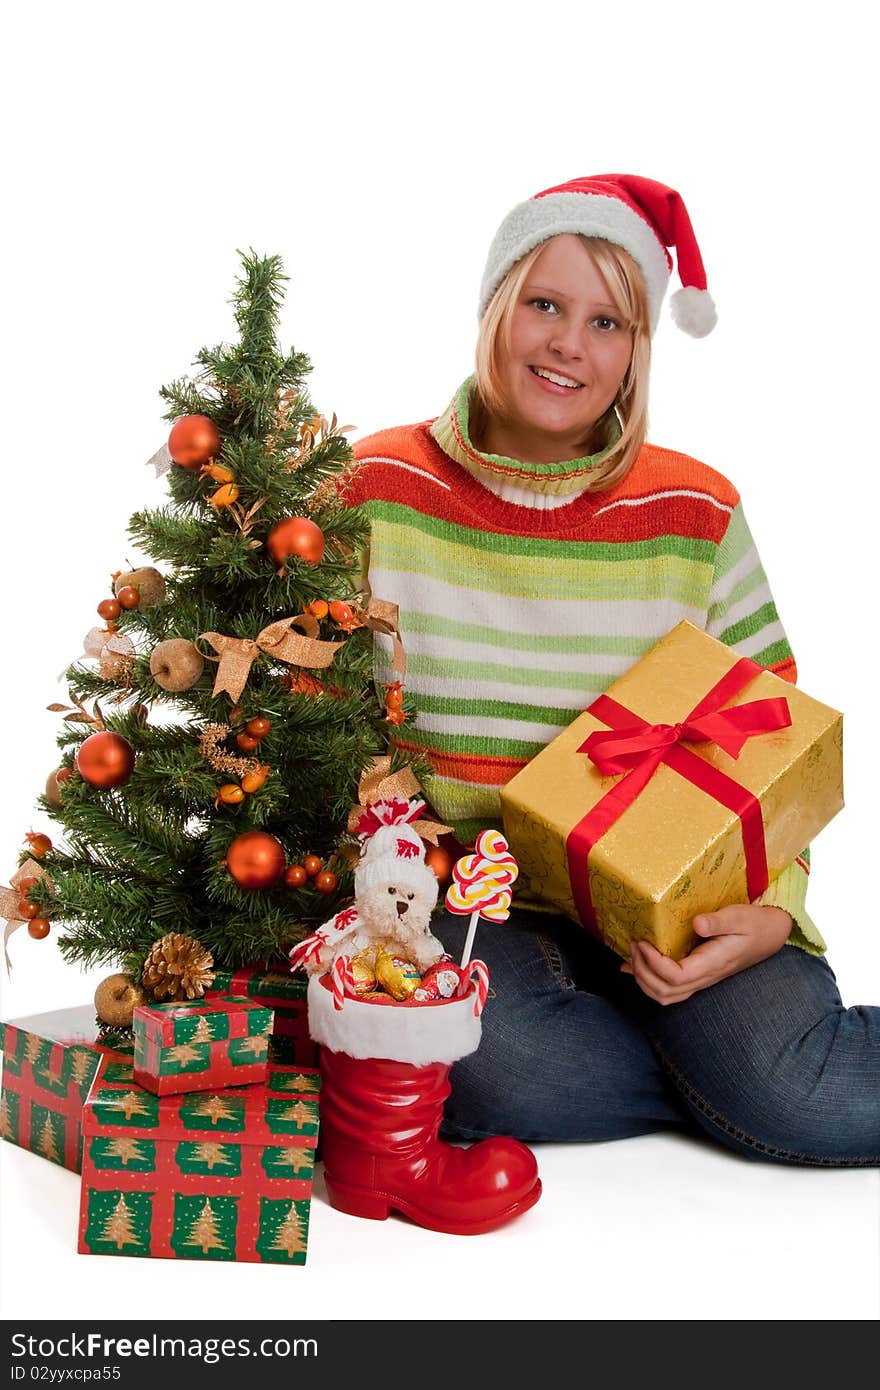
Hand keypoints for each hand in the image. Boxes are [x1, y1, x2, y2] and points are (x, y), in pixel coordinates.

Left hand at [620, 904, 791, 1004]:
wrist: (769, 935)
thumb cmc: (754, 924)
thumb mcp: (739, 916)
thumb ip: (719, 921)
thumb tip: (697, 923)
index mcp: (712, 964)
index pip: (677, 977)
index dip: (654, 964)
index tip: (644, 942)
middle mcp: (704, 977)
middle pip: (665, 991)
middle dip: (642, 970)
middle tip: (634, 943)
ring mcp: (700, 980)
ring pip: (665, 995)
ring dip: (643, 978)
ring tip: (632, 953)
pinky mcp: (696, 976)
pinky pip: (669, 988)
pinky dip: (647, 980)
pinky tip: (633, 966)